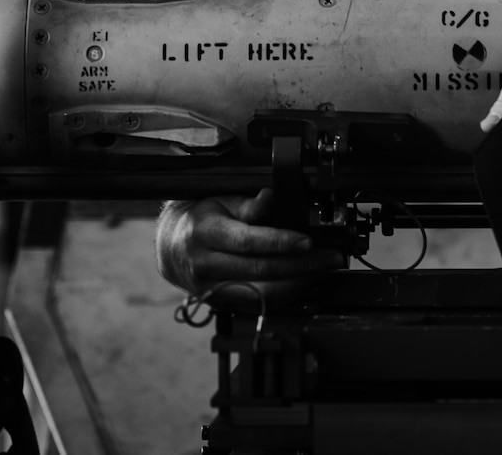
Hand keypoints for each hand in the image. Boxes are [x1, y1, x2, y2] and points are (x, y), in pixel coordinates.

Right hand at [155, 190, 347, 298]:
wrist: (171, 248)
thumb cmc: (200, 220)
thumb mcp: (220, 202)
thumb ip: (248, 205)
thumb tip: (271, 198)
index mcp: (205, 234)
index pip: (248, 242)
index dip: (281, 242)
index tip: (308, 241)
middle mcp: (206, 265)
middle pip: (261, 270)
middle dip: (302, 265)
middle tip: (330, 258)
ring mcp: (211, 289)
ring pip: (262, 293)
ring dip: (299, 283)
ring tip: (323, 270)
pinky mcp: (219, 304)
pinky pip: (258, 303)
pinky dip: (285, 294)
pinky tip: (304, 283)